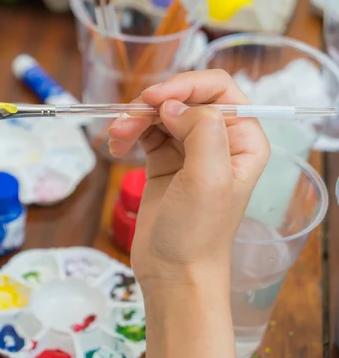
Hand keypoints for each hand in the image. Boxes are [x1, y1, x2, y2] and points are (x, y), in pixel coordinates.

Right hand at [108, 70, 269, 357]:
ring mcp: (189, 150)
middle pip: (183, 97)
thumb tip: (173, 104)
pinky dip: (128, 133)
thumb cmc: (198, 233)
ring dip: (134, 119)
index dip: (185, 85)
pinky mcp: (164, 161)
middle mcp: (219, 139)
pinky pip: (145, 132)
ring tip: (115, 138)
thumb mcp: (209, 180)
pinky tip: (116, 148)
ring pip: (160, 113)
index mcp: (242, 139)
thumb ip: (201, 131)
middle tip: (125, 121)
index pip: (218, 89)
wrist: (174, 273)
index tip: (153, 99)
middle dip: (152, 105)